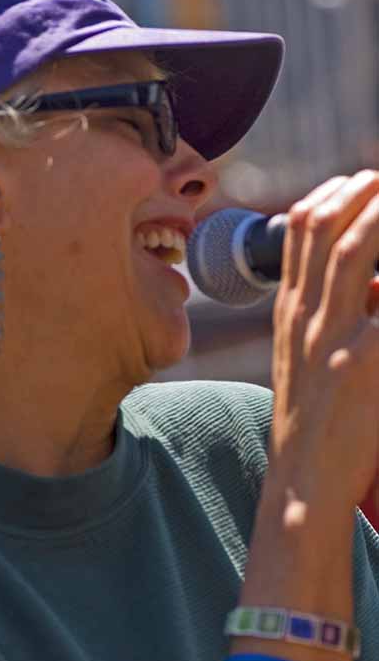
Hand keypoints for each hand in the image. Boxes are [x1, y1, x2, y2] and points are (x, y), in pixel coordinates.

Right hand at [270, 170, 378, 514]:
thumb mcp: (300, 354)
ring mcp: (332, 338)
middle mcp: (306, 316)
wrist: (304, 478)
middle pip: (325, 229)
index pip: (296, 233)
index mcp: (290, 310)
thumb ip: (325, 312)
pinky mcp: (364, 365)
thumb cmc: (309, 416)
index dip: (328, 195)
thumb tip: (374, 280)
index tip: (356, 181)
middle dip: (360, 192)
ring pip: (355, 252)